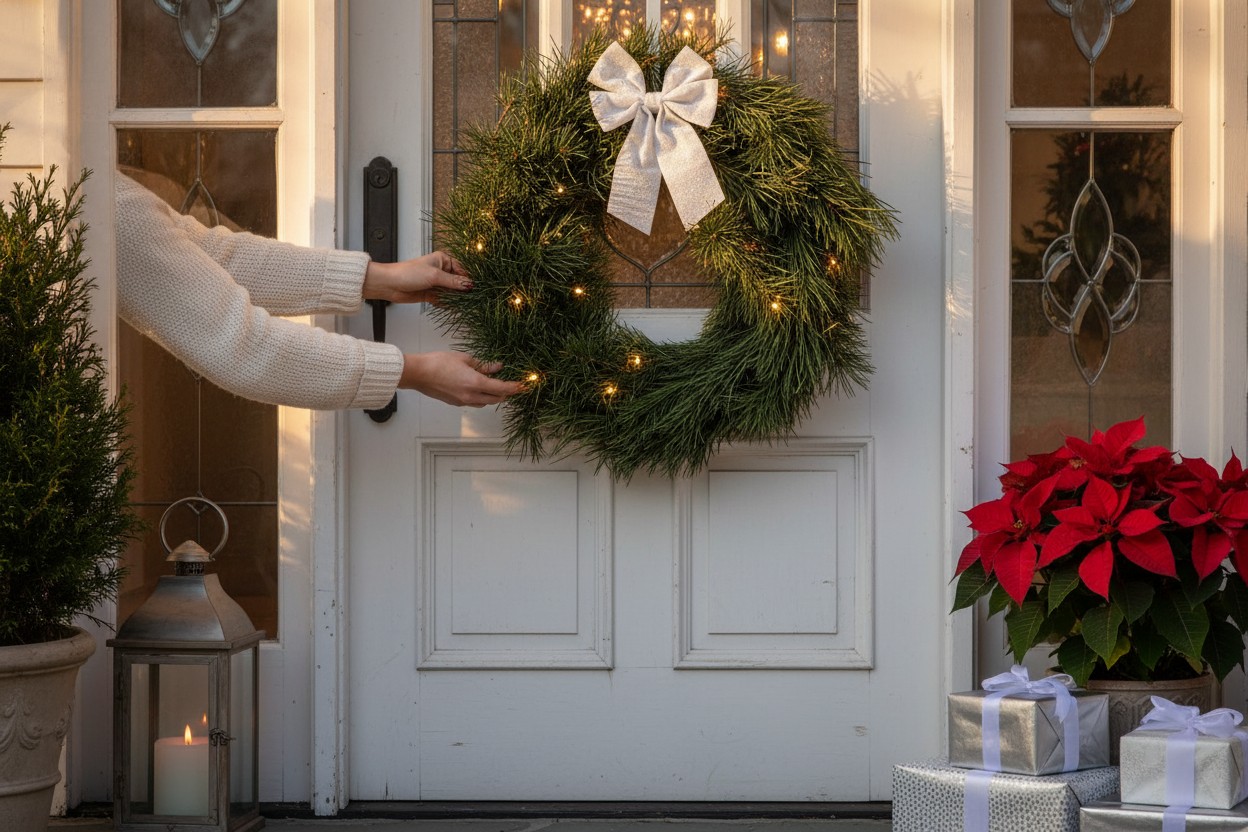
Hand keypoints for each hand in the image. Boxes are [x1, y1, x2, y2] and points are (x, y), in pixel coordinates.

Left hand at [362, 251, 471, 303]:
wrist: (390, 284)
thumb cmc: (408, 273)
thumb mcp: (434, 276)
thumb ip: (453, 282)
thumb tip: (469, 285)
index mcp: (443, 260)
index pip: (462, 270)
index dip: (468, 279)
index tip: (475, 289)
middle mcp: (440, 270)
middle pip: (458, 282)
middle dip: (462, 290)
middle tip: (470, 299)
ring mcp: (436, 282)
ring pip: (451, 292)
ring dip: (455, 298)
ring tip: (461, 304)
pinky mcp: (431, 293)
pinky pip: (444, 299)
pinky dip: (447, 303)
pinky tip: (450, 306)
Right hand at [400, 352, 525, 406]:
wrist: (418, 374)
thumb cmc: (439, 363)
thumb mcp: (465, 359)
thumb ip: (483, 365)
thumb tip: (497, 367)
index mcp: (475, 384)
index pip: (502, 389)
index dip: (515, 388)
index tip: (524, 386)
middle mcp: (471, 396)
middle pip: (496, 399)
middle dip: (506, 392)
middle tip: (512, 384)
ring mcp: (463, 402)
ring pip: (485, 402)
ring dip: (493, 396)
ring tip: (494, 384)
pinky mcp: (456, 403)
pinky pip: (474, 402)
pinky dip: (481, 397)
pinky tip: (478, 387)